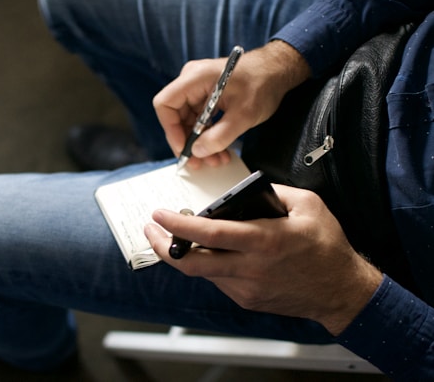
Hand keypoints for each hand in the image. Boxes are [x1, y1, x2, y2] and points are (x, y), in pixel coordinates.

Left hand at [144, 184, 382, 335]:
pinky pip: (218, 280)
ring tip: (179, 237)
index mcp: (264, 241)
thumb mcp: (309, 205)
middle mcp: (250, 268)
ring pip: (202, 272)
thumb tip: (246, 192)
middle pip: (192, 263)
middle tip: (151, 231)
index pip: (208, 234)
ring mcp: (246, 288)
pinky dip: (209, 264)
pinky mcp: (247, 299)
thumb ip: (275, 193)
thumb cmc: (327, 246)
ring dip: (186, 254)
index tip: (158, 214)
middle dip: (163, 247)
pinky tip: (212, 251)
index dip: (177, 225)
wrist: (341, 291)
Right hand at [153, 41, 310, 169]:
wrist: (278, 71)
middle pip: (176, 116)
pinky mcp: (207, 97)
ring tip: (215, 159)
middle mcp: (192, 82)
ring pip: (188, 122)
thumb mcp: (242, 115)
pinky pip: (200, 120)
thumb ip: (219, 136)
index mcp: (195, 78)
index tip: (184, 148)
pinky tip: (220, 150)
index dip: (170, 129)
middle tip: (199, 162)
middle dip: (188, 142)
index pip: (165, 104)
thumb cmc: (263, 83)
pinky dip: (208, 136)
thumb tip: (198, 152)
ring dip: (200, 143)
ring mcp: (199, 89)